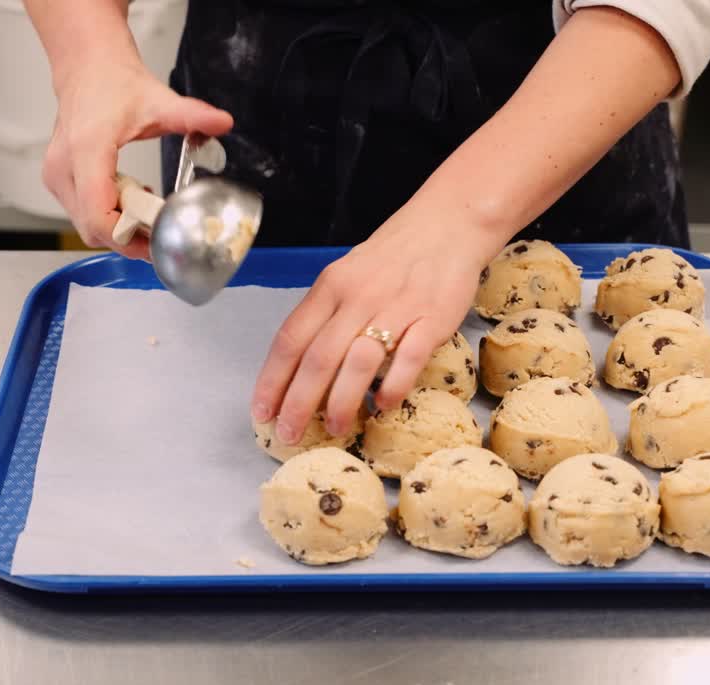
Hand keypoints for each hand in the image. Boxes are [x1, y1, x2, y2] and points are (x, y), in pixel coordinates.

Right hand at [42, 51, 232, 258]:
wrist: (87, 69)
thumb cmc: (114, 83)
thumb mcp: (159, 100)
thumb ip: (192, 115)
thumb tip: (223, 122)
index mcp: (86, 150)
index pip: (98, 215)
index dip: (129, 237)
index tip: (158, 238)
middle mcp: (64, 168)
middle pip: (93, 228)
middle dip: (130, 236)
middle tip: (161, 227)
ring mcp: (56, 177)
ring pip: (87, 227)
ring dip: (120, 228)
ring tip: (147, 208)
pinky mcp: (57, 182)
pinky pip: (83, 215)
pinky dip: (109, 217)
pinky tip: (131, 199)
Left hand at [251, 203, 501, 444]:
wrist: (447, 225)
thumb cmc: (392, 258)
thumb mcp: (346, 276)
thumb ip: (326, 316)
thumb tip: (301, 367)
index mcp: (330, 287)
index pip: (290, 339)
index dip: (272, 380)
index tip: (262, 412)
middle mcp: (358, 298)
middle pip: (318, 358)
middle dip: (298, 402)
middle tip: (288, 433)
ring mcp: (396, 308)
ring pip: (358, 361)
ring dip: (342, 401)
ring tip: (335, 428)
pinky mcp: (432, 318)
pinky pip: (409, 357)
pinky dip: (393, 385)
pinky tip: (381, 405)